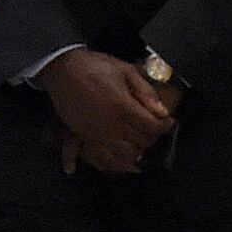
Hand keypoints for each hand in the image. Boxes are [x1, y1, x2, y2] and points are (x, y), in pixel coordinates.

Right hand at [40, 50, 174, 175]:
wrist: (62, 69)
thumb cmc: (94, 67)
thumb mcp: (125, 70)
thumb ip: (145, 92)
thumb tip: (162, 111)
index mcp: (122, 107)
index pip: (152, 127)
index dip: (165, 126)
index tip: (168, 122)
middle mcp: (109, 125)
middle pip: (141, 143)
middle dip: (153, 137)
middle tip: (155, 130)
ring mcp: (95, 134)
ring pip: (125, 155)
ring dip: (138, 152)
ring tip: (142, 144)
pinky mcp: (84, 137)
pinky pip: (103, 159)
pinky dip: (117, 164)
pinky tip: (126, 163)